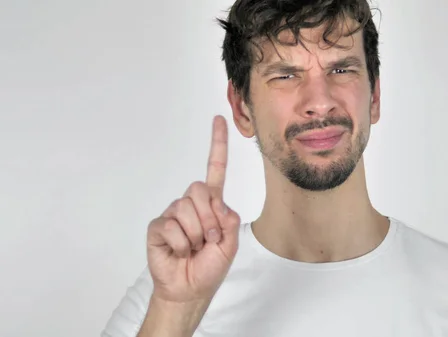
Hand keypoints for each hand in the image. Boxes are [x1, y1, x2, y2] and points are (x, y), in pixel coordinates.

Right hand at [146, 115, 240, 302]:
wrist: (190, 289)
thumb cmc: (209, 266)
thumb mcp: (230, 244)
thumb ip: (228, 220)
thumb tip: (216, 204)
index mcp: (211, 204)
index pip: (215, 170)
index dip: (217, 145)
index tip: (218, 119)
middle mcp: (191, 204)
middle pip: (198, 189)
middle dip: (208, 218)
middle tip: (209, 240)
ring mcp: (173, 214)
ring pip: (185, 209)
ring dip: (195, 234)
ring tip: (193, 248)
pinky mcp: (158, 226)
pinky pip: (171, 226)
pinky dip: (180, 243)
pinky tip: (178, 251)